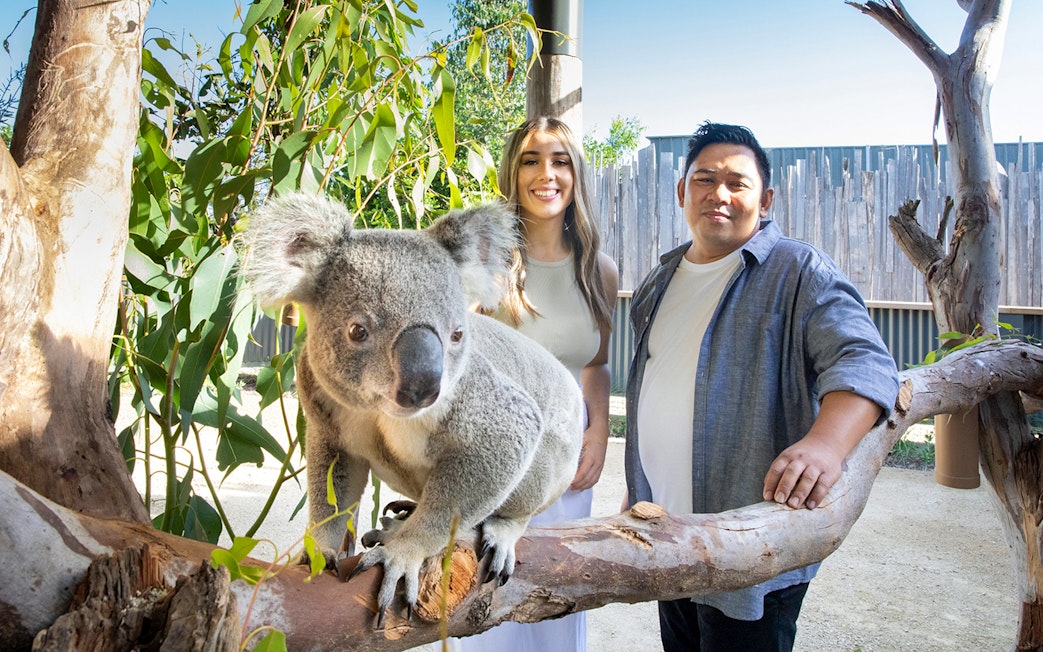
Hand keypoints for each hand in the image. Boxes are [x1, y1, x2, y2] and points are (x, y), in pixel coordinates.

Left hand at [570, 429, 606, 490]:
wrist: (601, 432)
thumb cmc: (590, 435)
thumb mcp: (580, 440)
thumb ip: (573, 449)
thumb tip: (563, 457)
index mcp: (591, 456)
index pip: (583, 472)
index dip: (576, 480)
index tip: (567, 482)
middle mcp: (597, 462)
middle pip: (587, 479)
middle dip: (577, 485)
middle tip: (567, 487)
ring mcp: (600, 465)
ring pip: (592, 480)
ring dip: (583, 486)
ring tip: (573, 488)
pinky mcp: (601, 466)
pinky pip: (596, 479)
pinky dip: (589, 484)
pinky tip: (582, 486)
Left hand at [764, 391, 882, 509]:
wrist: (826, 443)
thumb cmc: (802, 457)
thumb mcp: (788, 458)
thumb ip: (778, 473)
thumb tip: (768, 493)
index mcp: (788, 456)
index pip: (777, 469)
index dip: (771, 483)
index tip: (768, 497)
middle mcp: (801, 459)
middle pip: (791, 472)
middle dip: (784, 486)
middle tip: (779, 500)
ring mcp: (816, 465)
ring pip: (808, 478)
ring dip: (800, 492)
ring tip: (793, 505)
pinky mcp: (829, 473)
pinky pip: (823, 484)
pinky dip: (817, 495)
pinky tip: (811, 505)